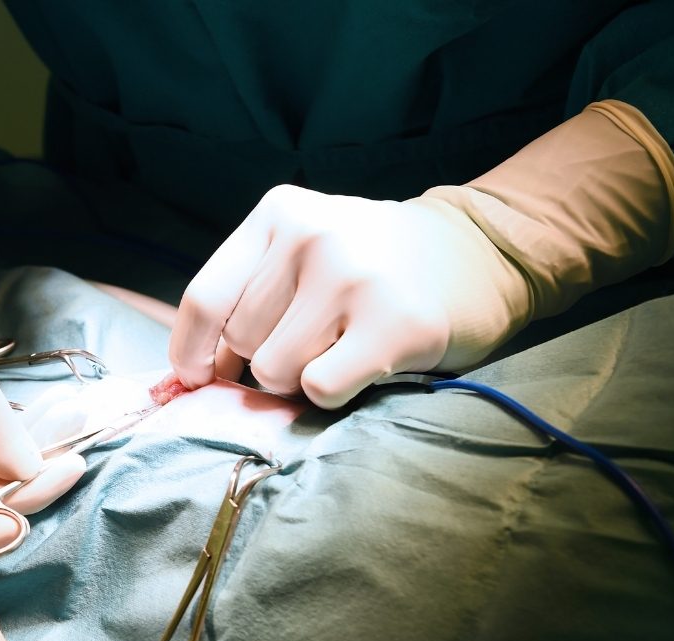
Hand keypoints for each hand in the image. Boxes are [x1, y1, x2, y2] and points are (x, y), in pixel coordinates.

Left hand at [170, 184, 530, 407]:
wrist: (482, 252)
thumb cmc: (375, 263)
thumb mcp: (304, 250)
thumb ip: (250, 294)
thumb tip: (196, 372)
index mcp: (277, 214)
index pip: (204, 298)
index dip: (192, 350)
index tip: (199, 376)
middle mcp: (309, 237)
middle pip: (242, 341)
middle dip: (266, 358)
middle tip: (317, 339)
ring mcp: (351, 277)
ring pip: (275, 371)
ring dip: (301, 377)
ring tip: (344, 345)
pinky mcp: (392, 324)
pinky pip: (318, 389)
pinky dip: (331, 394)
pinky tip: (363, 365)